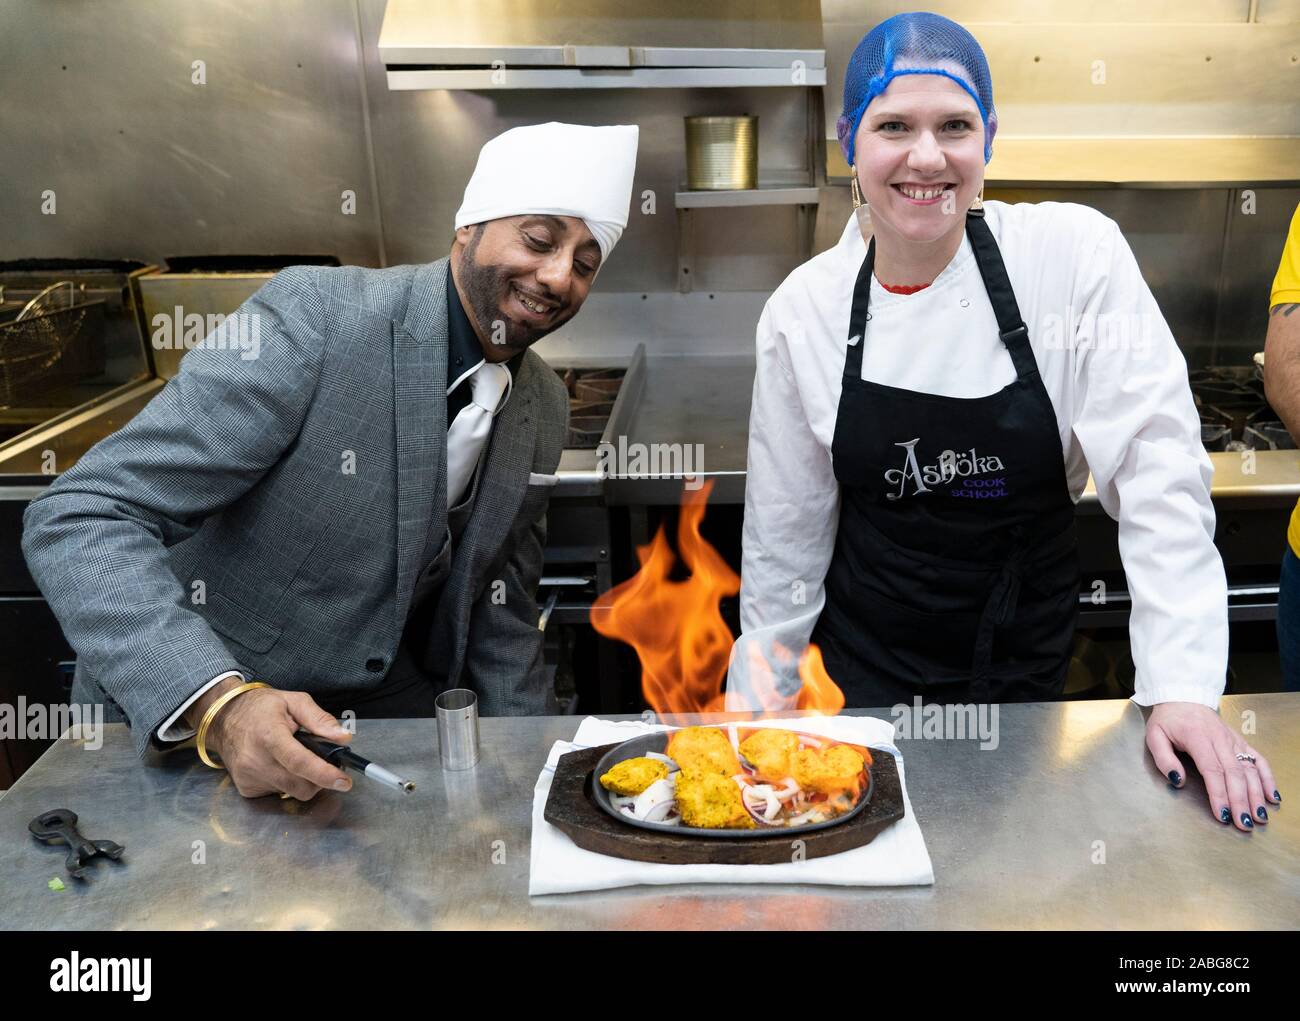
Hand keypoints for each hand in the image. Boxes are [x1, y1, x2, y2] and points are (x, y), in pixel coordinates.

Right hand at [188, 677, 353, 799]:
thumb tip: (343, 737)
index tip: (344, 782)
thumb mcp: (294, 701)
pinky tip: (280, 765)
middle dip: (320, 779)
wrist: (223, 719)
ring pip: (292, 792)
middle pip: (300, 785)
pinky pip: (278, 793)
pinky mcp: (246, 789)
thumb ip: (319, 719)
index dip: (324, 774)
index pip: (299, 762)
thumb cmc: (260, 708)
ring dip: (304, 780)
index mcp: (269, 735)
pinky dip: (288, 783)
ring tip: (298, 758)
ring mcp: (249, 778)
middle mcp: (256, 760)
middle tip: (325, 763)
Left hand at [1145, 701, 1279, 830]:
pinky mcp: (1241, 742)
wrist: (1183, 697)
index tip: (1222, 814)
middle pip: (1234, 774)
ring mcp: (1233, 741)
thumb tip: (1178, 781)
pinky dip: (1268, 778)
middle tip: (1243, 824)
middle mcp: (1220, 739)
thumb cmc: (1168, 720)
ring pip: (1250, 769)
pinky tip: (1272, 796)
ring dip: (1256, 794)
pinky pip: (1259, 760)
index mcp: (1198, 738)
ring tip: (1259, 816)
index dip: (1219, 794)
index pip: (1212, 770)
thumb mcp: (1154, 736)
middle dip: (1240, 801)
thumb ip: (1164, 759)